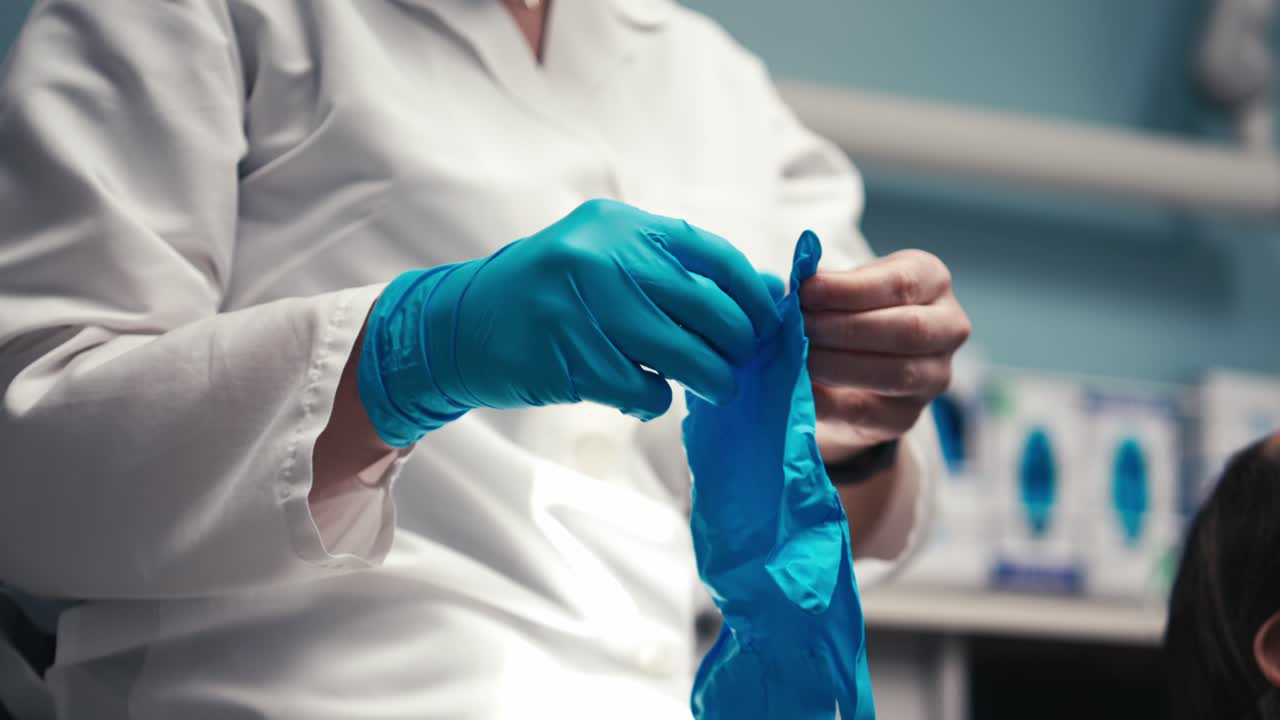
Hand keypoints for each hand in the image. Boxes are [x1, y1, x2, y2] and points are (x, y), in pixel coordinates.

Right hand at [358, 199, 778, 445]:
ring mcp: (582, 310)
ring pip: (683, 355)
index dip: (749, 291)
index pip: (709, 253)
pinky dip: (654, 399)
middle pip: (705, 307)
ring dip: (711, 379)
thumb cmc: (547, 295)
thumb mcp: (603, 259)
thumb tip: (765, 294)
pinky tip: (643, 393)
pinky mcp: (569, 361)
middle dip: (737, 344)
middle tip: (740, 363)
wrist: (457, 326)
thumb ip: (672, 271)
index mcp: (616, 226)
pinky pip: (642, 389)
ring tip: (715, 387)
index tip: (766, 319)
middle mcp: (600, 259)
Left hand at [799, 250, 969, 462]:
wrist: (852, 368)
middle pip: (907, 329)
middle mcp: (948, 327)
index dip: (850, 289)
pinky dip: (828, 401)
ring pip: (897, 373)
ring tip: (799, 355)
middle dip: (845, 328)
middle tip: (799, 326)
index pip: (901, 284)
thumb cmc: (846, 310)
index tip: (807, 290)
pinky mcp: (906, 417)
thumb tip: (790, 292)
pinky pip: (867, 412)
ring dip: (838, 364)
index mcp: (932, 281)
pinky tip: (801, 388)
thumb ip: (819, 287)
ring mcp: (934, 377)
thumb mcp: (839, 288)